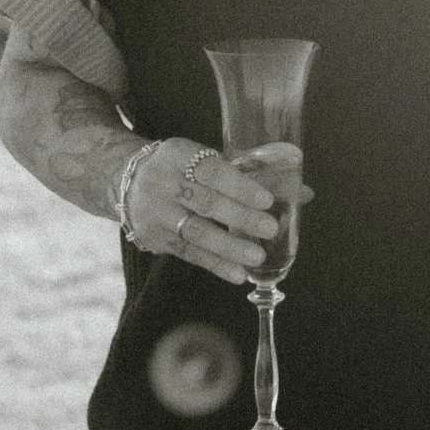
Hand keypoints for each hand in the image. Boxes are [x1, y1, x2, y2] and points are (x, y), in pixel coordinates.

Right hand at [126, 138, 309, 283]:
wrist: (125, 179)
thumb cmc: (181, 167)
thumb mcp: (206, 159)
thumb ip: (252, 174)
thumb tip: (304, 192)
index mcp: (179, 155)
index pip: (212, 171)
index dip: (240, 186)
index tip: (266, 200)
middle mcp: (164, 183)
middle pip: (205, 203)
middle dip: (240, 218)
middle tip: (270, 229)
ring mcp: (157, 213)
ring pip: (195, 233)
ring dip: (228, 247)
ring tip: (256, 257)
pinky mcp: (154, 238)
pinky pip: (187, 253)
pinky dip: (214, 264)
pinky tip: (237, 273)